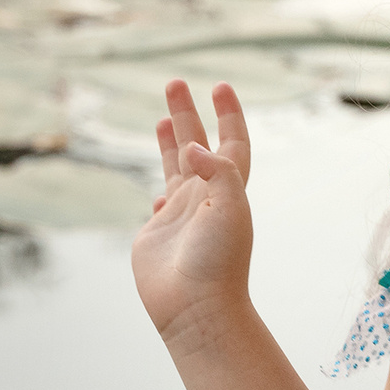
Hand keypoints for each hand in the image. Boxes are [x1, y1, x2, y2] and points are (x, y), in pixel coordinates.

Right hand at [131, 80, 255, 341]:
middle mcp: (205, 198)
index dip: (228, 114)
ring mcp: (181, 217)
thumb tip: (194, 146)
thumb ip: (218, 170)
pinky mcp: (158, 236)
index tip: (219, 86)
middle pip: (197, 145)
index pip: (231, 142)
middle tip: (175, 82)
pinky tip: (160, 193)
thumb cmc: (219, 261)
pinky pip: (162, 206)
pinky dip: (161, 192)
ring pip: (176, 169)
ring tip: (164, 116)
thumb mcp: (229, 207)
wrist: (196, 307)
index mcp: (228, 189)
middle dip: (188, 113)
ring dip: (170, 143)